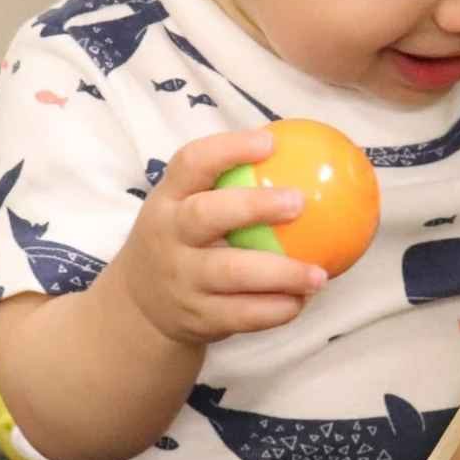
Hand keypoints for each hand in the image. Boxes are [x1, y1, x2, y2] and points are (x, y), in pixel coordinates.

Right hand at [112, 129, 328, 346]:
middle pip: (206, 215)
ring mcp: (182, 278)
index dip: (229, 149)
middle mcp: (169, 235)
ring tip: (319, 274)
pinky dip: (276, 310)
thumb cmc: (183, 240)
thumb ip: (231, 182)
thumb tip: (306, 157)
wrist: (140, 307)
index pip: (191, 163)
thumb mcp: (185, 205)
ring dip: (281, 273)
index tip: (270, 142)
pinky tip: (302, 301)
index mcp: (169, 199)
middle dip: (253, 206)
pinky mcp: (197, 317)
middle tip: (299, 202)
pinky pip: (242, 314)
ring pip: (231, 273)